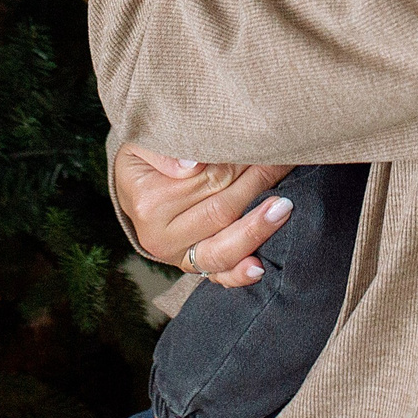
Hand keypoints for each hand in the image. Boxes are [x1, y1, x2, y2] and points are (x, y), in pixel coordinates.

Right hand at [113, 142, 294, 289]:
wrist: (134, 185)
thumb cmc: (144, 157)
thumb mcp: (141, 142)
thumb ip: (163, 150)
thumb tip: (191, 164)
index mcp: (149, 205)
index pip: (207, 181)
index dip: (240, 163)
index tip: (265, 147)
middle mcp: (161, 238)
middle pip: (221, 212)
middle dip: (257, 186)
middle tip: (283, 163)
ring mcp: (179, 257)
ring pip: (223, 249)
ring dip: (257, 229)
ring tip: (284, 207)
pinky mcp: (194, 267)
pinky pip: (220, 275)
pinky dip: (240, 274)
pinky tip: (260, 266)